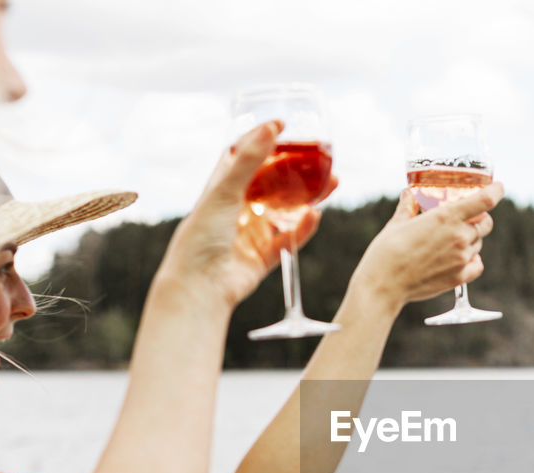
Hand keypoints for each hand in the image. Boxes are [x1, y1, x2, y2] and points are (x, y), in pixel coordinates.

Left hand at [157, 120, 336, 309]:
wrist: (201, 285)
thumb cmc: (202, 235)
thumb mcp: (225, 191)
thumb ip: (250, 159)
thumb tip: (272, 126)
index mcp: (221, 189)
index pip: (243, 157)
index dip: (262, 140)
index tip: (283, 125)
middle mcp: (237, 208)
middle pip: (273, 183)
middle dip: (298, 170)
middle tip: (322, 158)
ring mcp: (252, 232)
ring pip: (286, 210)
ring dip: (309, 197)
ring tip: (332, 183)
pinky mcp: (264, 256)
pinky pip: (289, 239)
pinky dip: (303, 228)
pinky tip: (316, 215)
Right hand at [348, 183, 502, 313]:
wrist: (384, 284)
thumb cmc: (387, 251)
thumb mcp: (398, 222)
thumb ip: (408, 206)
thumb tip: (409, 194)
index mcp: (446, 217)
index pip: (485, 200)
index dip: (496, 191)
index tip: (499, 187)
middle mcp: (459, 236)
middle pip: (486, 223)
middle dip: (480, 218)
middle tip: (470, 218)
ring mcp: (461, 258)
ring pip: (478, 244)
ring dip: (471, 239)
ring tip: (451, 241)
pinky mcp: (459, 277)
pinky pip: (477, 265)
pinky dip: (473, 260)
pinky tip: (461, 258)